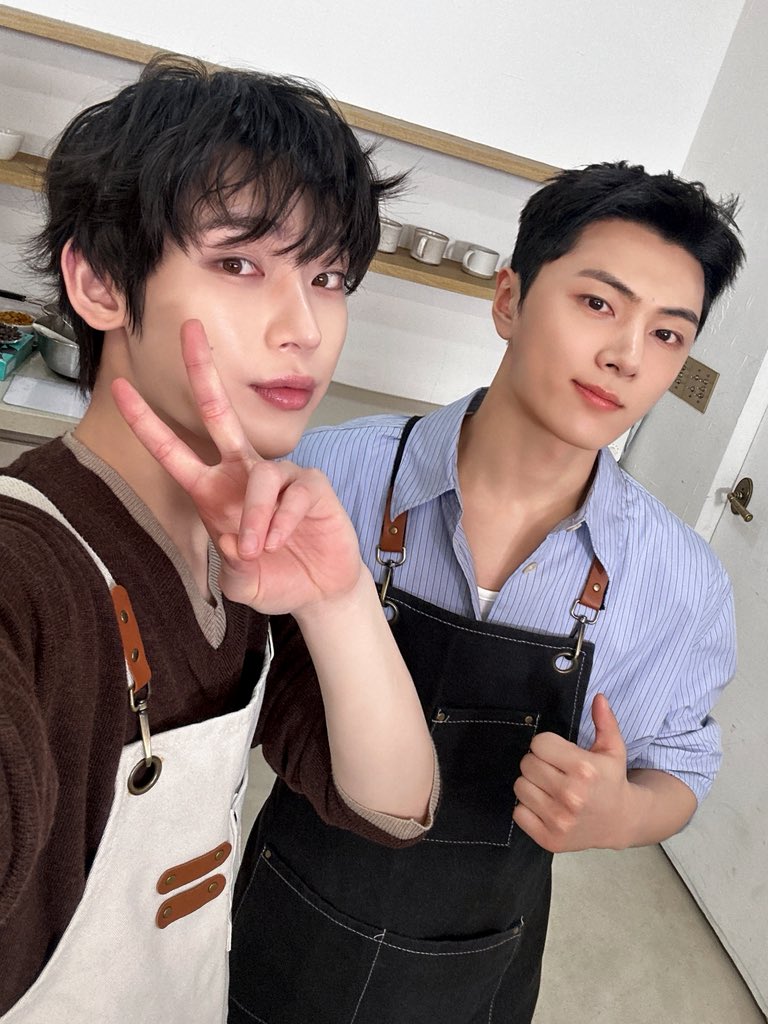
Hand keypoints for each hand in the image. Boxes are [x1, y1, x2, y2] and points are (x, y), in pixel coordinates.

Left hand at [111, 319, 361, 614]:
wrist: (319, 588)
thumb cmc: (275, 574)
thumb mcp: (239, 578)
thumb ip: (230, 563)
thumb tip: (238, 542)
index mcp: (213, 491)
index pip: (174, 450)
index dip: (147, 422)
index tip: (121, 389)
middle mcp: (243, 474)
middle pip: (219, 411)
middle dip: (203, 371)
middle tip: (191, 332)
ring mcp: (279, 476)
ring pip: (259, 478)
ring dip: (255, 517)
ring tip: (257, 548)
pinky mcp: (311, 485)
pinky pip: (291, 493)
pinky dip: (282, 520)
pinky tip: (281, 539)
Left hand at [512, 694, 630, 851]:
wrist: (621, 822)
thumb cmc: (612, 781)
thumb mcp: (613, 749)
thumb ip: (605, 722)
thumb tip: (599, 697)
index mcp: (584, 769)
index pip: (539, 744)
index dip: (546, 745)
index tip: (557, 753)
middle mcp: (570, 795)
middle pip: (527, 764)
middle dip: (538, 763)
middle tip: (553, 770)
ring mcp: (559, 820)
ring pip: (519, 787)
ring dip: (531, 785)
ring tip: (549, 787)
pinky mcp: (549, 839)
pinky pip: (518, 812)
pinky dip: (527, 808)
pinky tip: (546, 806)